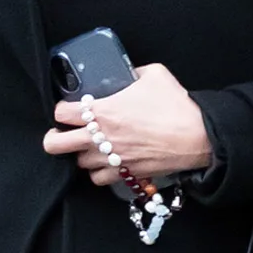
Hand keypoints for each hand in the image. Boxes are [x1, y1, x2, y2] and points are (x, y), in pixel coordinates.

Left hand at [45, 63, 213, 186]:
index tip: (68, 109)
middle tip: (62, 133)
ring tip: (91, 148)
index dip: (61, 110)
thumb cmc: (176, 106)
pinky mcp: (126, 173)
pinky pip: (99, 179)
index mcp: (102, 111)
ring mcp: (111, 158)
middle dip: (54, 138)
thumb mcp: (155, 74)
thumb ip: (135, 72)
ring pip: (78, 163)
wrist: (198, 136)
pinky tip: (106, 164)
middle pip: (55, 144)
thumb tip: (130, 73)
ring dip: (82, 154)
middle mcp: (100, 137)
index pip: (61, 112)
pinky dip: (99, 173)